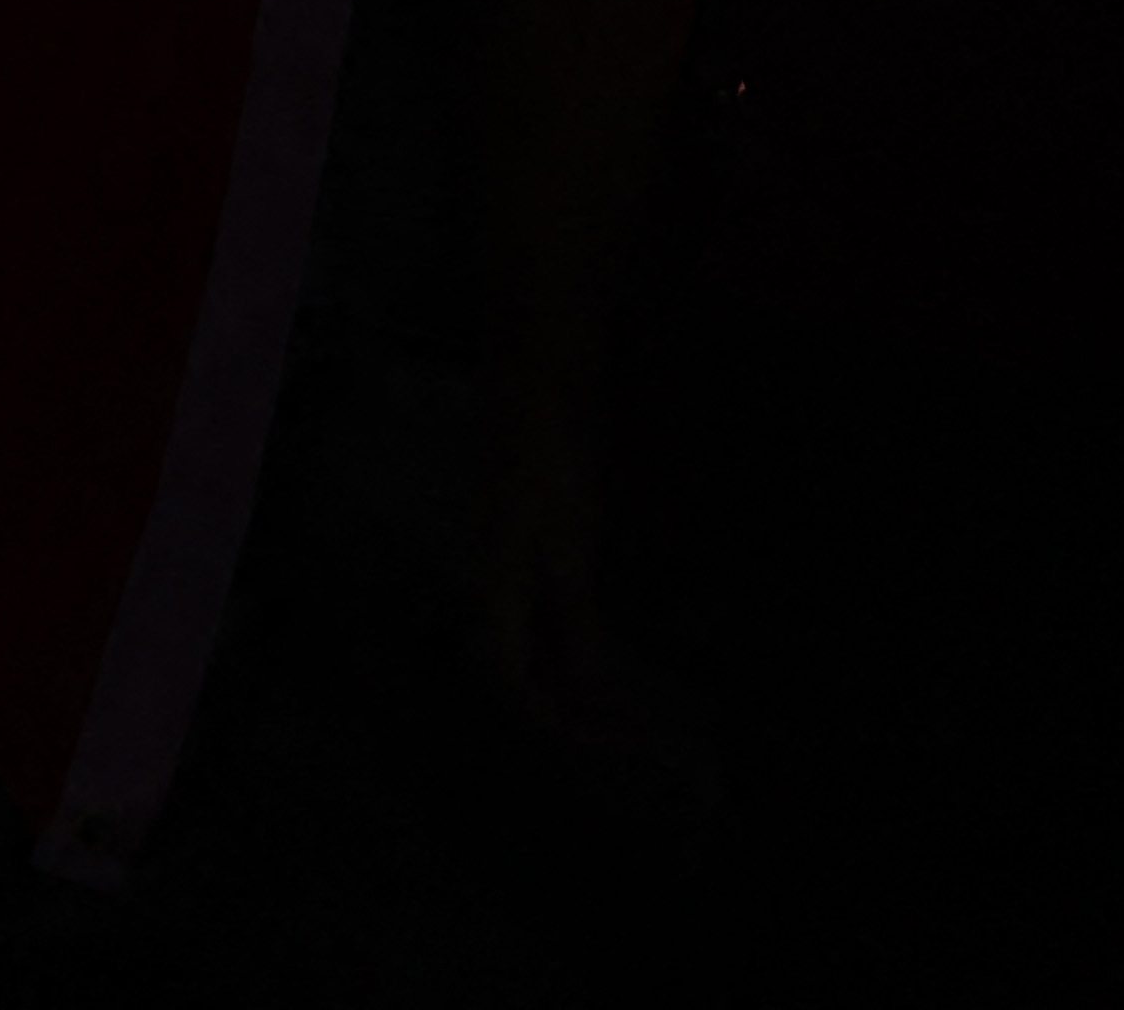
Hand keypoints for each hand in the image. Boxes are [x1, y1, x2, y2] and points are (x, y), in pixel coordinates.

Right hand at [473, 388, 712, 807]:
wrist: (536, 378)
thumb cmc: (551, 457)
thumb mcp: (570, 543)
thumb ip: (572, 619)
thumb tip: (583, 691)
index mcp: (499, 583)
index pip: (515, 675)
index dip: (556, 717)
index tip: (607, 744)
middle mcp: (499, 575)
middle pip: (523, 660)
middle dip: (569, 705)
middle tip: (624, 734)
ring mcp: (514, 553)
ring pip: (535, 635)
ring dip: (574, 674)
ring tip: (620, 701)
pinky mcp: (535, 533)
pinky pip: (548, 606)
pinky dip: (577, 637)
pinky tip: (603, 639)